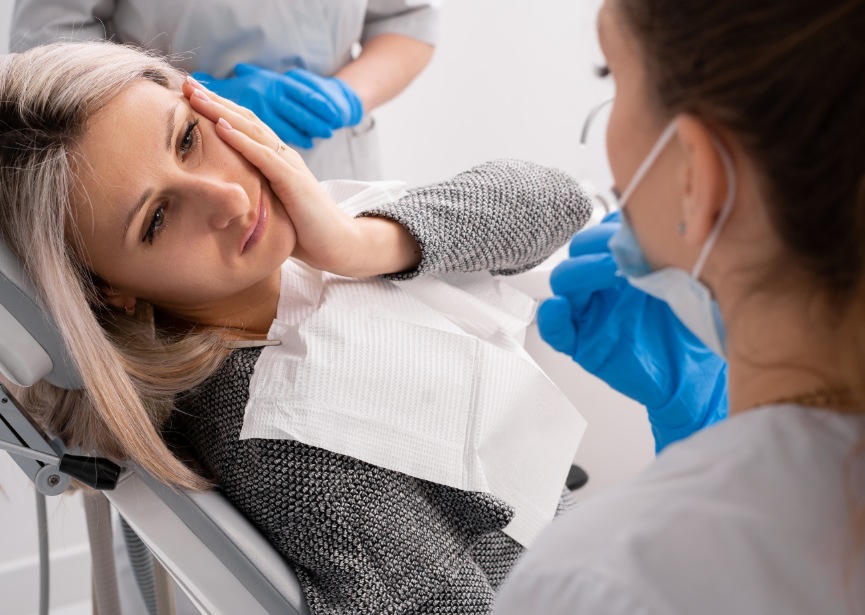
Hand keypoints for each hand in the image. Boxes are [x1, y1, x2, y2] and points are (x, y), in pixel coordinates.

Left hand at [183, 78, 419, 275]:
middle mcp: (282, 156)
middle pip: (245, 120)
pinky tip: (221, 127)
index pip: (244, 127)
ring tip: (196, 96)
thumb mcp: (270, 206)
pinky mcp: (294, 181)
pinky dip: (241, 140)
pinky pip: (263, 156)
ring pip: (251, 130)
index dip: (218, 109)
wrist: (337, 244)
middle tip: (186, 83)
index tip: (190, 95)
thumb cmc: (303, 231)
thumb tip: (220, 195)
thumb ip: (251, 193)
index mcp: (276, 160)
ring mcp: (289, 166)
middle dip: (214, 100)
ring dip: (221, 112)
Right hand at [537, 212, 727, 451]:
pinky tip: (559, 308)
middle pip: (577, 253)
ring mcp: (590, 314)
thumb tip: (652, 223)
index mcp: (622, 267)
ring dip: (580, 272)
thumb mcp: (684, 282)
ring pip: (563, 284)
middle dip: (595, 245)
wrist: (697, 374)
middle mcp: (602, 287)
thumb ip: (663, 253)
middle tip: (623, 250)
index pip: (600, 235)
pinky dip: (551, 318)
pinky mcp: (583, 344)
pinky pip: (555, 331)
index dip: (609, 228)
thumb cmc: (692, 329)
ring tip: (610, 272)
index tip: (632, 228)